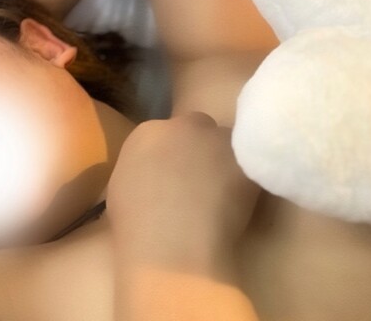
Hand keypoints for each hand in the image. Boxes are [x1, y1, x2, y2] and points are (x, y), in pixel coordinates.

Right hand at [106, 112, 260, 271]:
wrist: (171, 245)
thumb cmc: (137, 226)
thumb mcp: (123, 189)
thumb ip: (142, 169)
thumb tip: (155, 173)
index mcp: (148, 132)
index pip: (165, 133)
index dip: (173, 155)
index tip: (175, 176)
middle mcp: (182, 125)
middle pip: (197, 128)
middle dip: (200, 149)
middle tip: (200, 182)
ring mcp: (215, 138)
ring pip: (225, 144)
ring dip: (224, 161)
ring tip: (222, 196)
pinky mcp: (243, 158)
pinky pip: (247, 164)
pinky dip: (245, 180)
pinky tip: (238, 205)